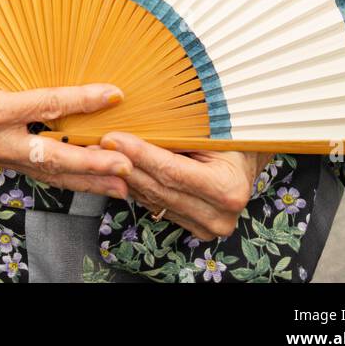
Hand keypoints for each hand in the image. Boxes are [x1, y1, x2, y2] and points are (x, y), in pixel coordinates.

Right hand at [0, 22, 133, 199]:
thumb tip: (67, 61)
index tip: (115, 94)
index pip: (46, 104)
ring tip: (119, 184)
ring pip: (46, 171)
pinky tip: (86, 177)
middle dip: (92, 164)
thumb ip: (23, 65)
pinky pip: (33, 169)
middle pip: (50, 156)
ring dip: (85, 178)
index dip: (83, 100)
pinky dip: (63, 175)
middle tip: (127, 168)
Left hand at [99, 132, 274, 239]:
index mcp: (228, 189)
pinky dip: (137, 187)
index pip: (172, 171)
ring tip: (99, 154)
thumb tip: (134, 116)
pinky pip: (157, 206)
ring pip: (154, 200)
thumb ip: (177, 130)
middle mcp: (219, 216)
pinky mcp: (194, 228)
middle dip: (125, 165)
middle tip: (96, 144)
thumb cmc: (231, 134)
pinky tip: (118, 170)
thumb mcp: (211, 127)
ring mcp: (207, 227)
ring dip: (125, 177)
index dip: (139, 154)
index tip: (112, 137)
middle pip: (160, 189)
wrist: (248, 157)